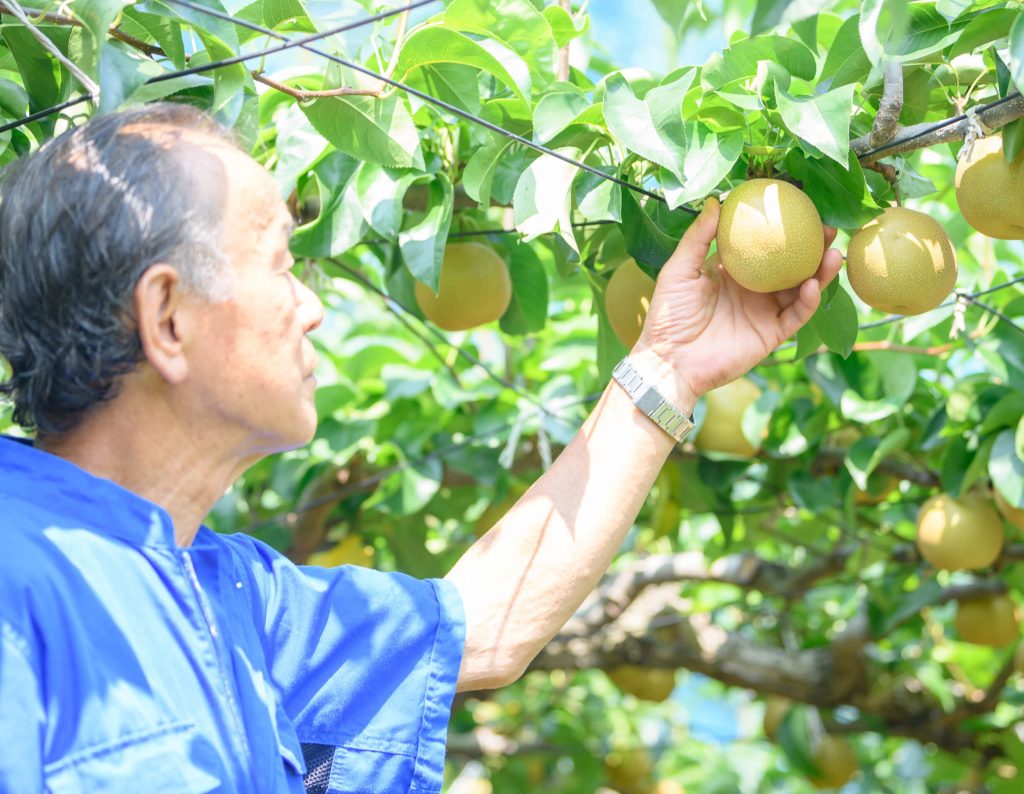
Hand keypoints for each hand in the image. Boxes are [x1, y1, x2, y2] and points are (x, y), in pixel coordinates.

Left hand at [631, 197, 843, 405]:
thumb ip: (698, 237)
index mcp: (733, 272)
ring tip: (833, 253)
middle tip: (828, 228)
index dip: (782, 231)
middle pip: (790, 266)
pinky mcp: (770, 335)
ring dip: (819, 273)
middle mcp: (752, 290)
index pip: (764, 247)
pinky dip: (808, 301)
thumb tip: (717, 201)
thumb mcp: (679, 269)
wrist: (669, 359)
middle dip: (812, 248)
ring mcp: (763, 312)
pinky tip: (812, 285)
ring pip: (800, 289)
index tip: (799, 209)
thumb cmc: (668, 315)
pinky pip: (796, 316)